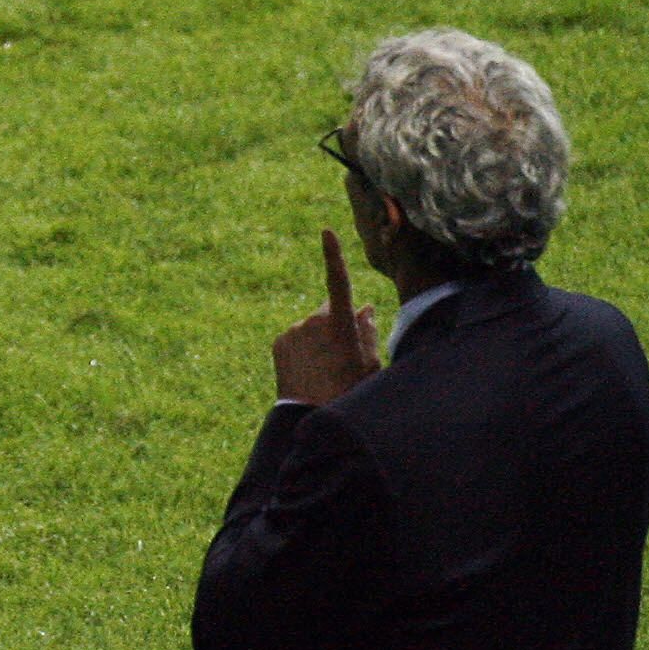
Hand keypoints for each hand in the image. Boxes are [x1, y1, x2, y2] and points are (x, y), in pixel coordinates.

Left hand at [271, 229, 379, 405]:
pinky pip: (296, 337)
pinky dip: (304, 346)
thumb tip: (366, 307)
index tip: (327, 233)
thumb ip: (368, 331)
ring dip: (319, 336)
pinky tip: (310, 369)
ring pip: (312, 325)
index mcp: (340, 323)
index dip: (333, 255)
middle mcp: (313, 321)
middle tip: (344, 354)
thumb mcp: (369, 364)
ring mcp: (293, 330)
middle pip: (330, 310)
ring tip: (326, 367)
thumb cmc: (348, 391)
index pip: (339, 281)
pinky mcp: (279, 341)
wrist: (307, 416)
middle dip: (337, 321)